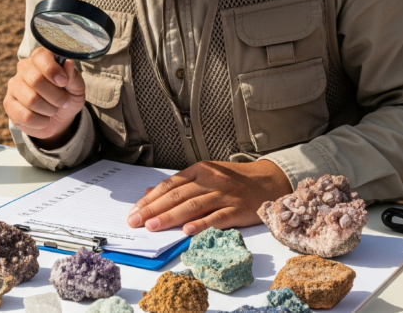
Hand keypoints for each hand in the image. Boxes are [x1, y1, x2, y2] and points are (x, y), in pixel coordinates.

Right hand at [3, 47, 85, 147]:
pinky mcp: (8, 104)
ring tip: (53, 110)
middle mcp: (24, 69)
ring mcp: (13, 86)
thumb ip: (73, 76)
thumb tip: (68, 63)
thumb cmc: (66, 97)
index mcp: (40, 59)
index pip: (40, 56)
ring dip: (49, 109)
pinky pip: (26, 116)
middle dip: (56, 96)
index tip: (64, 82)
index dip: (53, 70)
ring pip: (31, 100)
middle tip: (64, 102)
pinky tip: (43, 119)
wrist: (58, 119)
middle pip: (36, 80)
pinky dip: (41, 122)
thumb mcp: (76, 88)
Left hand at [126, 160, 292, 234]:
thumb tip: (148, 194)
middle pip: (177, 196)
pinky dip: (202, 224)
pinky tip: (187, 231)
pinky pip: (217, 217)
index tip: (134, 212)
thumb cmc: (232, 181)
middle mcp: (210, 181)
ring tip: (153, 227)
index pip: (169, 186)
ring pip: (193, 206)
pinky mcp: (238, 209)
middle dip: (154, 210)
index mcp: (199, 171)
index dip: (150, 200)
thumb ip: (178, 186)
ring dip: (171, 217)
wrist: (268, 180)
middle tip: (136, 222)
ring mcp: (224, 195)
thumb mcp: (204, 176)